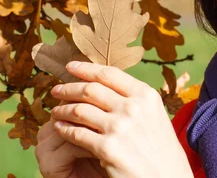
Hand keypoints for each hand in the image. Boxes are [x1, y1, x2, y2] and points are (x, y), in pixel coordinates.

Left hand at [48, 61, 192, 177]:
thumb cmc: (160, 149)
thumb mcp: (154, 115)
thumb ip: (133, 100)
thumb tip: (104, 85)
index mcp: (146, 95)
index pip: (109, 74)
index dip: (85, 68)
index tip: (70, 67)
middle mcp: (133, 107)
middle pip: (91, 89)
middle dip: (69, 88)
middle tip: (56, 89)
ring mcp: (120, 127)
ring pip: (80, 110)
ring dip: (63, 109)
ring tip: (55, 111)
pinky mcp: (107, 149)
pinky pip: (77, 133)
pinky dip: (64, 129)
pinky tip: (60, 129)